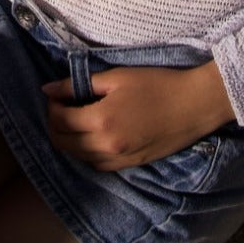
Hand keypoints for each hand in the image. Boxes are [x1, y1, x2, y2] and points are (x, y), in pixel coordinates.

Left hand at [43, 62, 235, 170]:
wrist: (195, 104)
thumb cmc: (158, 84)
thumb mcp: (117, 77)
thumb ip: (80, 84)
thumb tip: (48, 89)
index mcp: (100, 120)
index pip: (59, 120)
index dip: (52, 106)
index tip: (57, 95)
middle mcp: (106, 145)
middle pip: (63, 143)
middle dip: (55, 125)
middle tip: (62, 107)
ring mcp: (119, 159)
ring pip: (78, 157)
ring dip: (70, 140)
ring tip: (76, 121)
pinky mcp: (131, 165)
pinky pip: (98, 165)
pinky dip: (88, 152)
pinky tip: (94, 136)